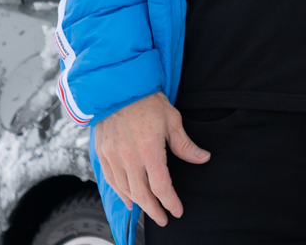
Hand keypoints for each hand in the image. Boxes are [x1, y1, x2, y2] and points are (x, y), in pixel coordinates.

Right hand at [93, 91, 208, 226]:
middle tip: (163, 219)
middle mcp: (129, 157)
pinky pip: (111, 180)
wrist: (118, 86)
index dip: (170, 202)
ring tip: (149, 210)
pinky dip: (120, 192)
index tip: (177, 210)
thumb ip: (185, 144)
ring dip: (138, 203)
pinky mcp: (102, 152)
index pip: (161, 186)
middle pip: (142, 194)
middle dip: (154, 210)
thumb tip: (203, 158)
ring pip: (125, 189)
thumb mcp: (172, 119)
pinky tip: (128, 199)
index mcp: (149, 150)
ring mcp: (113, 156)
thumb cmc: (147, 100)